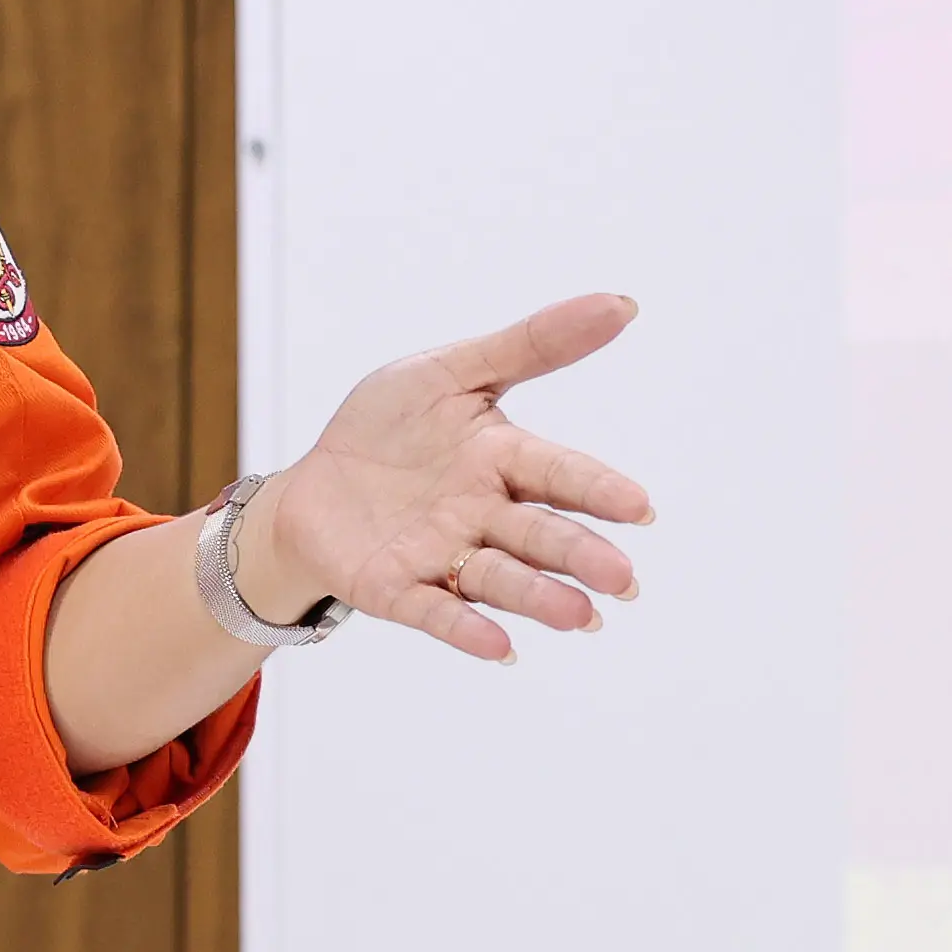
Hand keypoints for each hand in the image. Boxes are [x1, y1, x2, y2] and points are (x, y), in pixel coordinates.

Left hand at [249, 294, 653, 663]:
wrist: (310, 486)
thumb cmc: (386, 428)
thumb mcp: (448, 371)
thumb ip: (531, 344)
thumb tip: (623, 304)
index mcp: (500, 459)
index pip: (558, 474)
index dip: (598, 490)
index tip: (641, 508)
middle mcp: (482, 514)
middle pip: (539, 534)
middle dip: (580, 555)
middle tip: (624, 579)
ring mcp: (442, 556)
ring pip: (499, 578)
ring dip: (540, 598)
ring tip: (581, 617)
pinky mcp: (398, 590)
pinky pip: (436, 611)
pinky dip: (467, 629)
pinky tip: (500, 647)